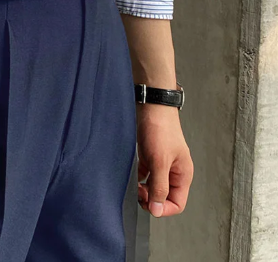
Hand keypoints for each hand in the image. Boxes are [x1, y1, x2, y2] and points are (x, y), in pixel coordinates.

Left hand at [136, 103, 193, 217]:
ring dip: (144, 189)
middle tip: (139, 193)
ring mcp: (162, 164)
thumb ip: (159, 186)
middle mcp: (174, 171)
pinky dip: (140, 178)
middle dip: (151, 199)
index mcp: (183, 174)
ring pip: (154, 186)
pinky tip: (134, 174)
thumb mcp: (160, 161)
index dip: (163, 208)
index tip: (148, 204)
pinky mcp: (151, 157)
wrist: (151, 108)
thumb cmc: (160, 129)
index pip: (177, 203)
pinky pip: (146, 175)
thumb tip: (158, 209)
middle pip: (165, 197)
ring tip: (136, 185)